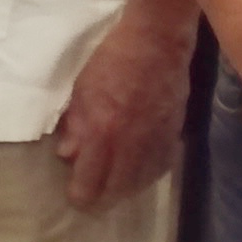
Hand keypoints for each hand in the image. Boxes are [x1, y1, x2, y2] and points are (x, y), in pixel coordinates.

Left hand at [51, 15, 194, 209]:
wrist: (157, 41)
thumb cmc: (111, 59)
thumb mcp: (81, 89)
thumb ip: (75, 125)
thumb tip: (67, 154)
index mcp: (103, 132)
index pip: (91, 181)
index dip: (81, 196)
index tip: (74, 198)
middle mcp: (131, 144)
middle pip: (118, 190)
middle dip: (103, 199)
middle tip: (93, 200)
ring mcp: (156, 141)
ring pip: (142, 182)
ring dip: (126, 189)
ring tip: (114, 189)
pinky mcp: (174, 134)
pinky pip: (161, 167)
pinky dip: (148, 175)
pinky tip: (140, 173)